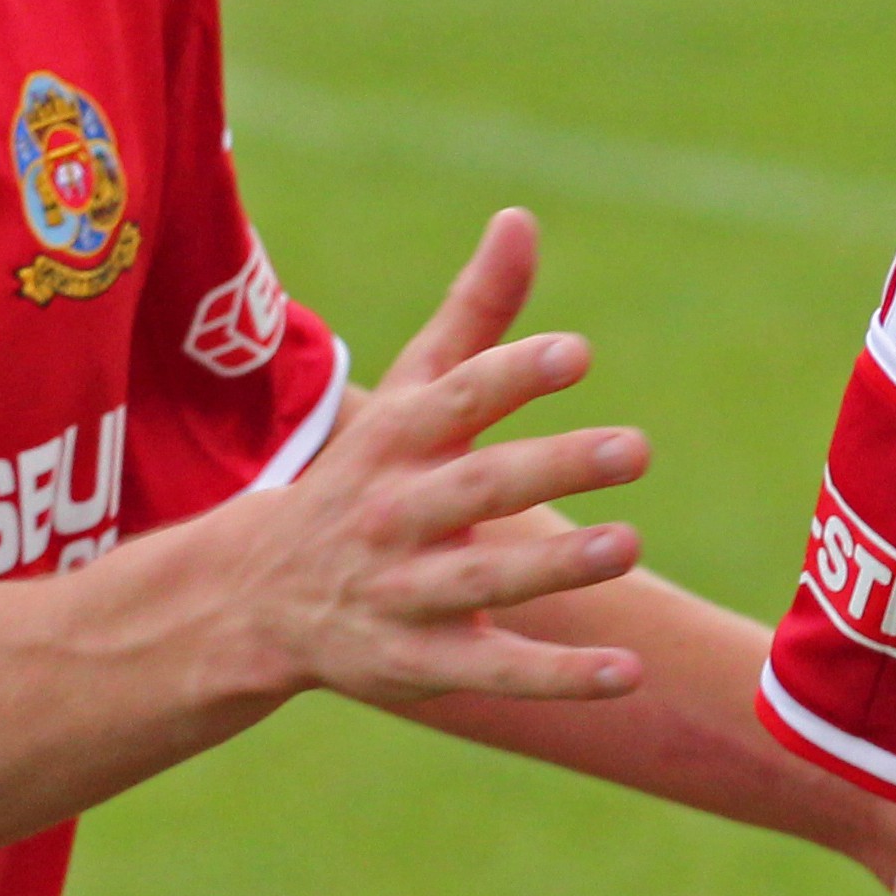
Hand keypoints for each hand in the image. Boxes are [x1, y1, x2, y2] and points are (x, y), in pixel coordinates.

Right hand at [243, 212, 646, 707]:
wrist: (257, 598)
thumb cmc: (368, 474)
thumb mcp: (410, 394)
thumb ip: (475, 313)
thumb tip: (521, 218)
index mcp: (401, 440)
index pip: (459, 400)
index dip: (514, 376)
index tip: (577, 354)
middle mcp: (399, 514)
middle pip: (479, 487)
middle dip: (555, 466)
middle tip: (638, 448)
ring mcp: (405, 592)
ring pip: (485, 580)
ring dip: (557, 564)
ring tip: (630, 545)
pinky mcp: (420, 663)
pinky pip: (495, 672)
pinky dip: (560, 677)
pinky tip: (629, 672)